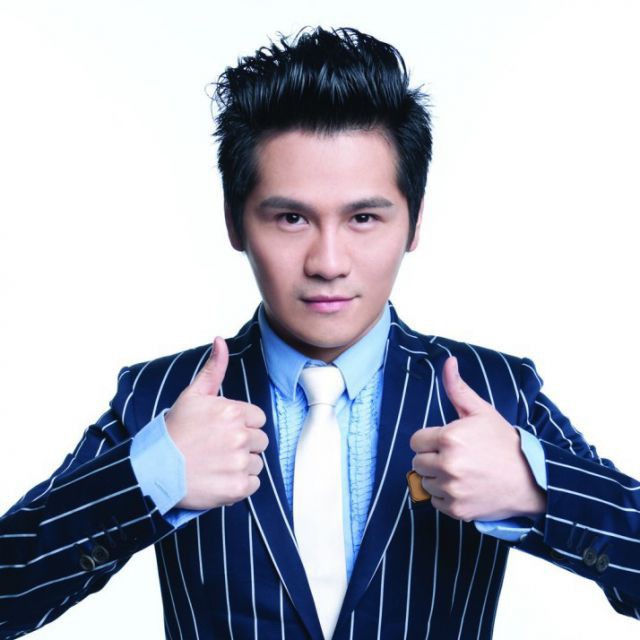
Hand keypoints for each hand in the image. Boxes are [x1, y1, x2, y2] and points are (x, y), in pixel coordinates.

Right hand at [165, 337, 268, 509]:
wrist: (154, 469)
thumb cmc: (174, 433)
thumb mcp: (193, 395)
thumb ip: (213, 368)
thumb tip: (220, 341)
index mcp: (233, 412)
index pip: (258, 419)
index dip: (242, 425)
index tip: (222, 431)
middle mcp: (239, 436)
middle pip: (260, 441)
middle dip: (244, 444)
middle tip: (218, 448)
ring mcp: (239, 462)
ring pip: (257, 462)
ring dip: (242, 465)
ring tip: (217, 464)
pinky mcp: (238, 487)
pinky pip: (254, 484)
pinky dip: (240, 485)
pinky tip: (219, 478)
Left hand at [409, 356, 545, 521]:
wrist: (531, 479)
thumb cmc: (503, 443)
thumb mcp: (481, 412)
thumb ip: (458, 389)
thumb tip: (449, 362)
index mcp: (449, 438)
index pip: (416, 441)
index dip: (430, 441)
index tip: (447, 442)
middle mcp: (448, 465)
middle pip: (417, 462)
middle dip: (432, 458)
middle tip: (456, 457)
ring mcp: (452, 489)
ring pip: (425, 482)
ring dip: (438, 478)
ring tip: (462, 472)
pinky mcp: (457, 509)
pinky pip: (436, 501)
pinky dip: (446, 496)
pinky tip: (465, 488)